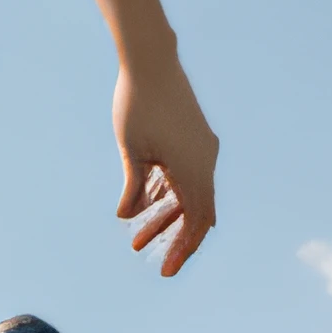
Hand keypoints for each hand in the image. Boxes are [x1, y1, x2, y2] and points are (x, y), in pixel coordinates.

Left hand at [114, 49, 218, 275]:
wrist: (151, 60)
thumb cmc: (137, 104)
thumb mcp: (131, 151)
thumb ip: (133, 187)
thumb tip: (126, 216)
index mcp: (193, 168)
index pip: (195, 222)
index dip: (182, 249)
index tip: (166, 272)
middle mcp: (205, 161)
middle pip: (197, 213)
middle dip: (176, 240)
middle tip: (158, 266)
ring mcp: (202, 149)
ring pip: (189, 194)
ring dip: (166, 217)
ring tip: (136, 239)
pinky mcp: (194, 138)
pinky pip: (187, 176)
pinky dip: (169, 193)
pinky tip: (145, 206)